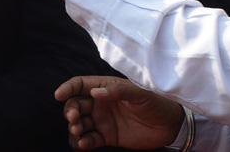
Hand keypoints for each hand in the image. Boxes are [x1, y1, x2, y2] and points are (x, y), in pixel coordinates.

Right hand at [55, 76, 183, 149]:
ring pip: (79, 123)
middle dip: (70, 112)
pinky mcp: (107, 136)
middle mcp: (99, 103)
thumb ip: (117, 91)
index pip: (79, 85)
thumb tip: (95, 92)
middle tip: (74, 119)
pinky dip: (83, 142)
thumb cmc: (156, 102)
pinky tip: (83, 144)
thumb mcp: (139, 92)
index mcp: (105, 87)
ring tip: (78, 132)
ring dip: (74, 128)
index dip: (67, 88)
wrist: (171, 125)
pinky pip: (89, 139)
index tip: (58, 96)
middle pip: (75, 105)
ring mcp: (102, 120)